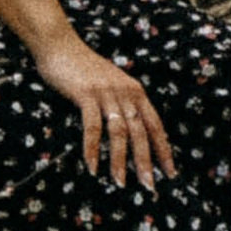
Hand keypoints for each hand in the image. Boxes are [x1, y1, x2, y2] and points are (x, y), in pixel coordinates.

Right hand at [32, 29, 173, 185]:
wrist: (59, 43)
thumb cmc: (83, 67)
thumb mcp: (111, 82)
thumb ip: (122, 102)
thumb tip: (130, 132)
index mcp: (135, 90)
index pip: (155, 125)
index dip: (163, 149)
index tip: (170, 172)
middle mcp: (125, 91)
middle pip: (140, 132)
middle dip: (145, 162)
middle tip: (149, 186)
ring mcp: (106, 92)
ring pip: (119, 133)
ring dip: (120, 161)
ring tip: (120, 183)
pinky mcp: (86, 94)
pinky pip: (93, 127)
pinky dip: (93, 149)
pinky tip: (93, 167)